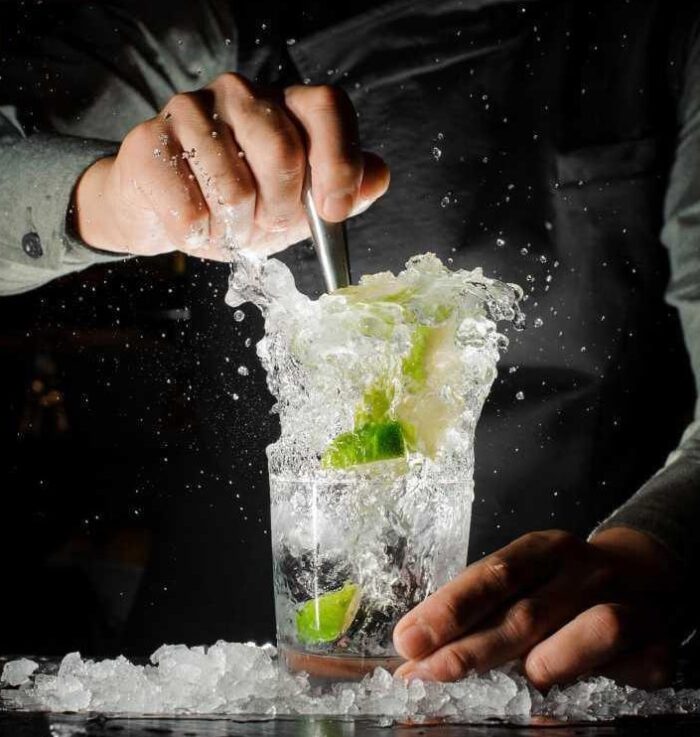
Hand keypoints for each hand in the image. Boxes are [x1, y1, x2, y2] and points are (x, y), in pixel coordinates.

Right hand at [73, 74, 388, 259]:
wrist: (168, 214)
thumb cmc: (238, 207)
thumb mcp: (298, 206)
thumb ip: (340, 192)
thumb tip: (377, 177)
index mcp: (284, 106)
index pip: (327, 107)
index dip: (338, 161)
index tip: (333, 211)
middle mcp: (241, 95)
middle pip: (283, 151)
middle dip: (281, 211)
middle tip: (266, 225)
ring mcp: (191, 109)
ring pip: (233, 188)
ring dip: (235, 229)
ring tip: (226, 225)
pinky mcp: (149, 140)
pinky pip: (189, 208)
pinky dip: (198, 235)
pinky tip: (194, 225)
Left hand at [393, 527, 684, 689]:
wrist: (646, 572)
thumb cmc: (561, 583)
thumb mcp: (523, 578)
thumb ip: (475, 610)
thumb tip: (413, 650)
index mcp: (544, 549)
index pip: (494, 574)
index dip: (450, 608)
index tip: (409, 639)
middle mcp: (585, 570)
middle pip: (528, 611)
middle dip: (475, 648)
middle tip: (431, 672)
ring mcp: (628, 602)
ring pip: (595, 628)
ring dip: (551, 660)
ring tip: (527, 678)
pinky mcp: (660, 643)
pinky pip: (636, 668)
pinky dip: (605, 679)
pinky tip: (582, 689)